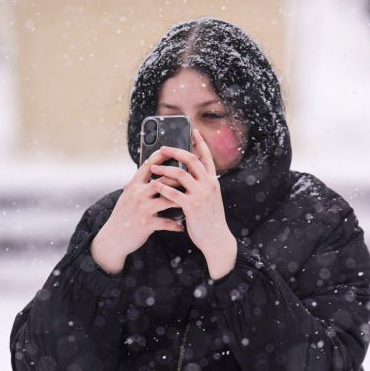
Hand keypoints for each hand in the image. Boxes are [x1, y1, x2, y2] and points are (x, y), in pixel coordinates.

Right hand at [90, 150, 183, 273]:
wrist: (112, 238)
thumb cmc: (122, 216)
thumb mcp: (127, 197)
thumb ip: (139, 186)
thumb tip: (153, 175)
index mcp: (133, 186)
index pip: (148, 166)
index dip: (162, 157)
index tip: (174, 151)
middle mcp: (137, 194)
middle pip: (163, 180)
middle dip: (179, 179)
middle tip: (192, 179)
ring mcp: (142, 209)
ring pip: (167, 199)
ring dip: (181, 200)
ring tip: (191, 201)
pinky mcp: (146, 224)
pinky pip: (167, 222)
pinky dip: (176, 225)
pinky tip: (181, 226)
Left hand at [149, 129, 236, 279]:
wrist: (216, 239)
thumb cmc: (210, 219)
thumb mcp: (211, 198)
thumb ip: (203, 184)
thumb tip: (192, 173)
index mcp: (213, 181)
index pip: (207, 157)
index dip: (200, 143)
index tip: (193, 131)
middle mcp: (209, 185)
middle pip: (191, 160)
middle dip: (175, 151)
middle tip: (163, 148)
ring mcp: (201, 195)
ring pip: (180, 174)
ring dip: (164, 169)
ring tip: (153, 167)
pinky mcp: (192, 206)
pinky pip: (174, 193)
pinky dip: (162, 188)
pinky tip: (154, 185)